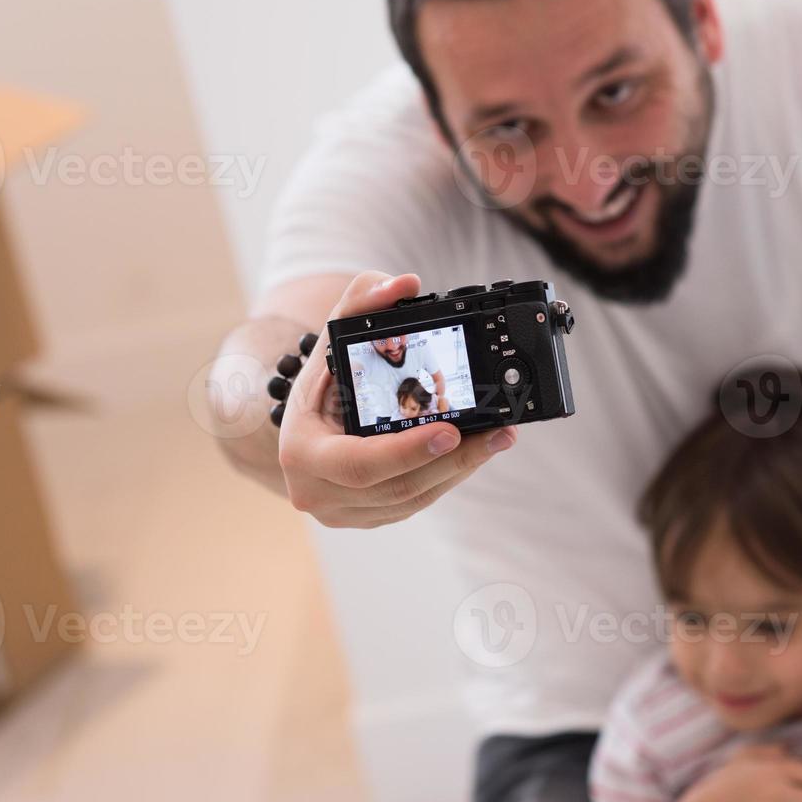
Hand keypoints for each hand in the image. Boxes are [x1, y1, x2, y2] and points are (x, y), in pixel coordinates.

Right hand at [278, 271, 515, 527]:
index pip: (360, 463)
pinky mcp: (369, 518)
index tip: (451, 430)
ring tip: (500, 437)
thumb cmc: (321, 379)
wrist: (303, 420)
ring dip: (461, 469)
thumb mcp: (331, 336)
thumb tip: (403, 283)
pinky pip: (415, 503)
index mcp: (302, 453)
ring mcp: (344, 512)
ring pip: (413, 499)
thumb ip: (362, 302)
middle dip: (454, 460)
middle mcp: (318, 492)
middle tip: (499, 433)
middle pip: (398, 487)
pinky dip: (447, 477)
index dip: (408, 451)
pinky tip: (475, 452)